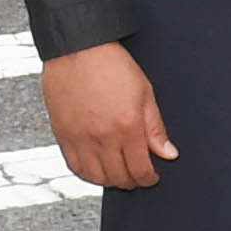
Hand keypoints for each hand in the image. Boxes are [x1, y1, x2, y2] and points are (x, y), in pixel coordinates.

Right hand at [42, 42, 175, 189]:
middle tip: (137, 177)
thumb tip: (168, 153)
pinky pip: (74, 166)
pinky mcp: (62, 134)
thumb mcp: (145, 93)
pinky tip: (96, 168)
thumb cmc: (112, 65)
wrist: (78, 48)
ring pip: (95, 177)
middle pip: (118, 177)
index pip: (140, 169)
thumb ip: (155, 128)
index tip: (152, 177)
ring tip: (118, 174)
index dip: (149, 178)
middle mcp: (102, 137)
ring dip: (110, 181)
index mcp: (127, 126)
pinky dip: (87, 173)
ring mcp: (79, 138)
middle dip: (132, 181)